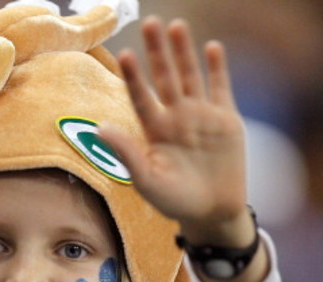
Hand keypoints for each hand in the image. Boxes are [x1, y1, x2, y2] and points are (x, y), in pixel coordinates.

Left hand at [100, 17, 251, 246]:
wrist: (211, 213)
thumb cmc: (173, 201)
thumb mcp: (147, 180)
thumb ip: (127, 152)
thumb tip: (100, 128)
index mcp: (153, 131)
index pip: (141, 97)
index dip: (134, 76)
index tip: (125, 54)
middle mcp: (175, 118)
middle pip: (164, 77)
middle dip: (157, 52)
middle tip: (149, 22)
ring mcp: (201, 116)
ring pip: (190, 76)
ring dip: (184, 52)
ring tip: (176, 25)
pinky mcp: (226, 120)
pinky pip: (221, 88)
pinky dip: (218, 69)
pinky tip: (212, 47)